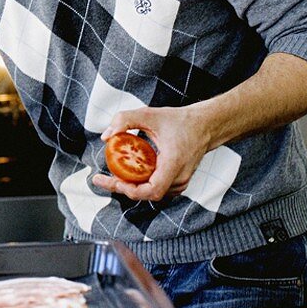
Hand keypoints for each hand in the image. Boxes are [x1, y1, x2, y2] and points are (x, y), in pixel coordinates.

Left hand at [91, 105, 210, 201]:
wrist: (205, 126)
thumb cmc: (179, 120)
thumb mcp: (149, 114)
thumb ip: (124, 120)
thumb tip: (105, 137)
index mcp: (174, 164)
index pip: (152, 190)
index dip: (130, 190)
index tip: (112, 180)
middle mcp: (179, 178)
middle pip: (147, 194)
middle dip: (122, 188)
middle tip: (101, 179)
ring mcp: (180, 182)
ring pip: (151, 192)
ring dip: (130, 186)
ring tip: (110, 176)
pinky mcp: (178, 182)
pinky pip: (156, 188)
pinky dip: (140, 183)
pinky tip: (127, 174)